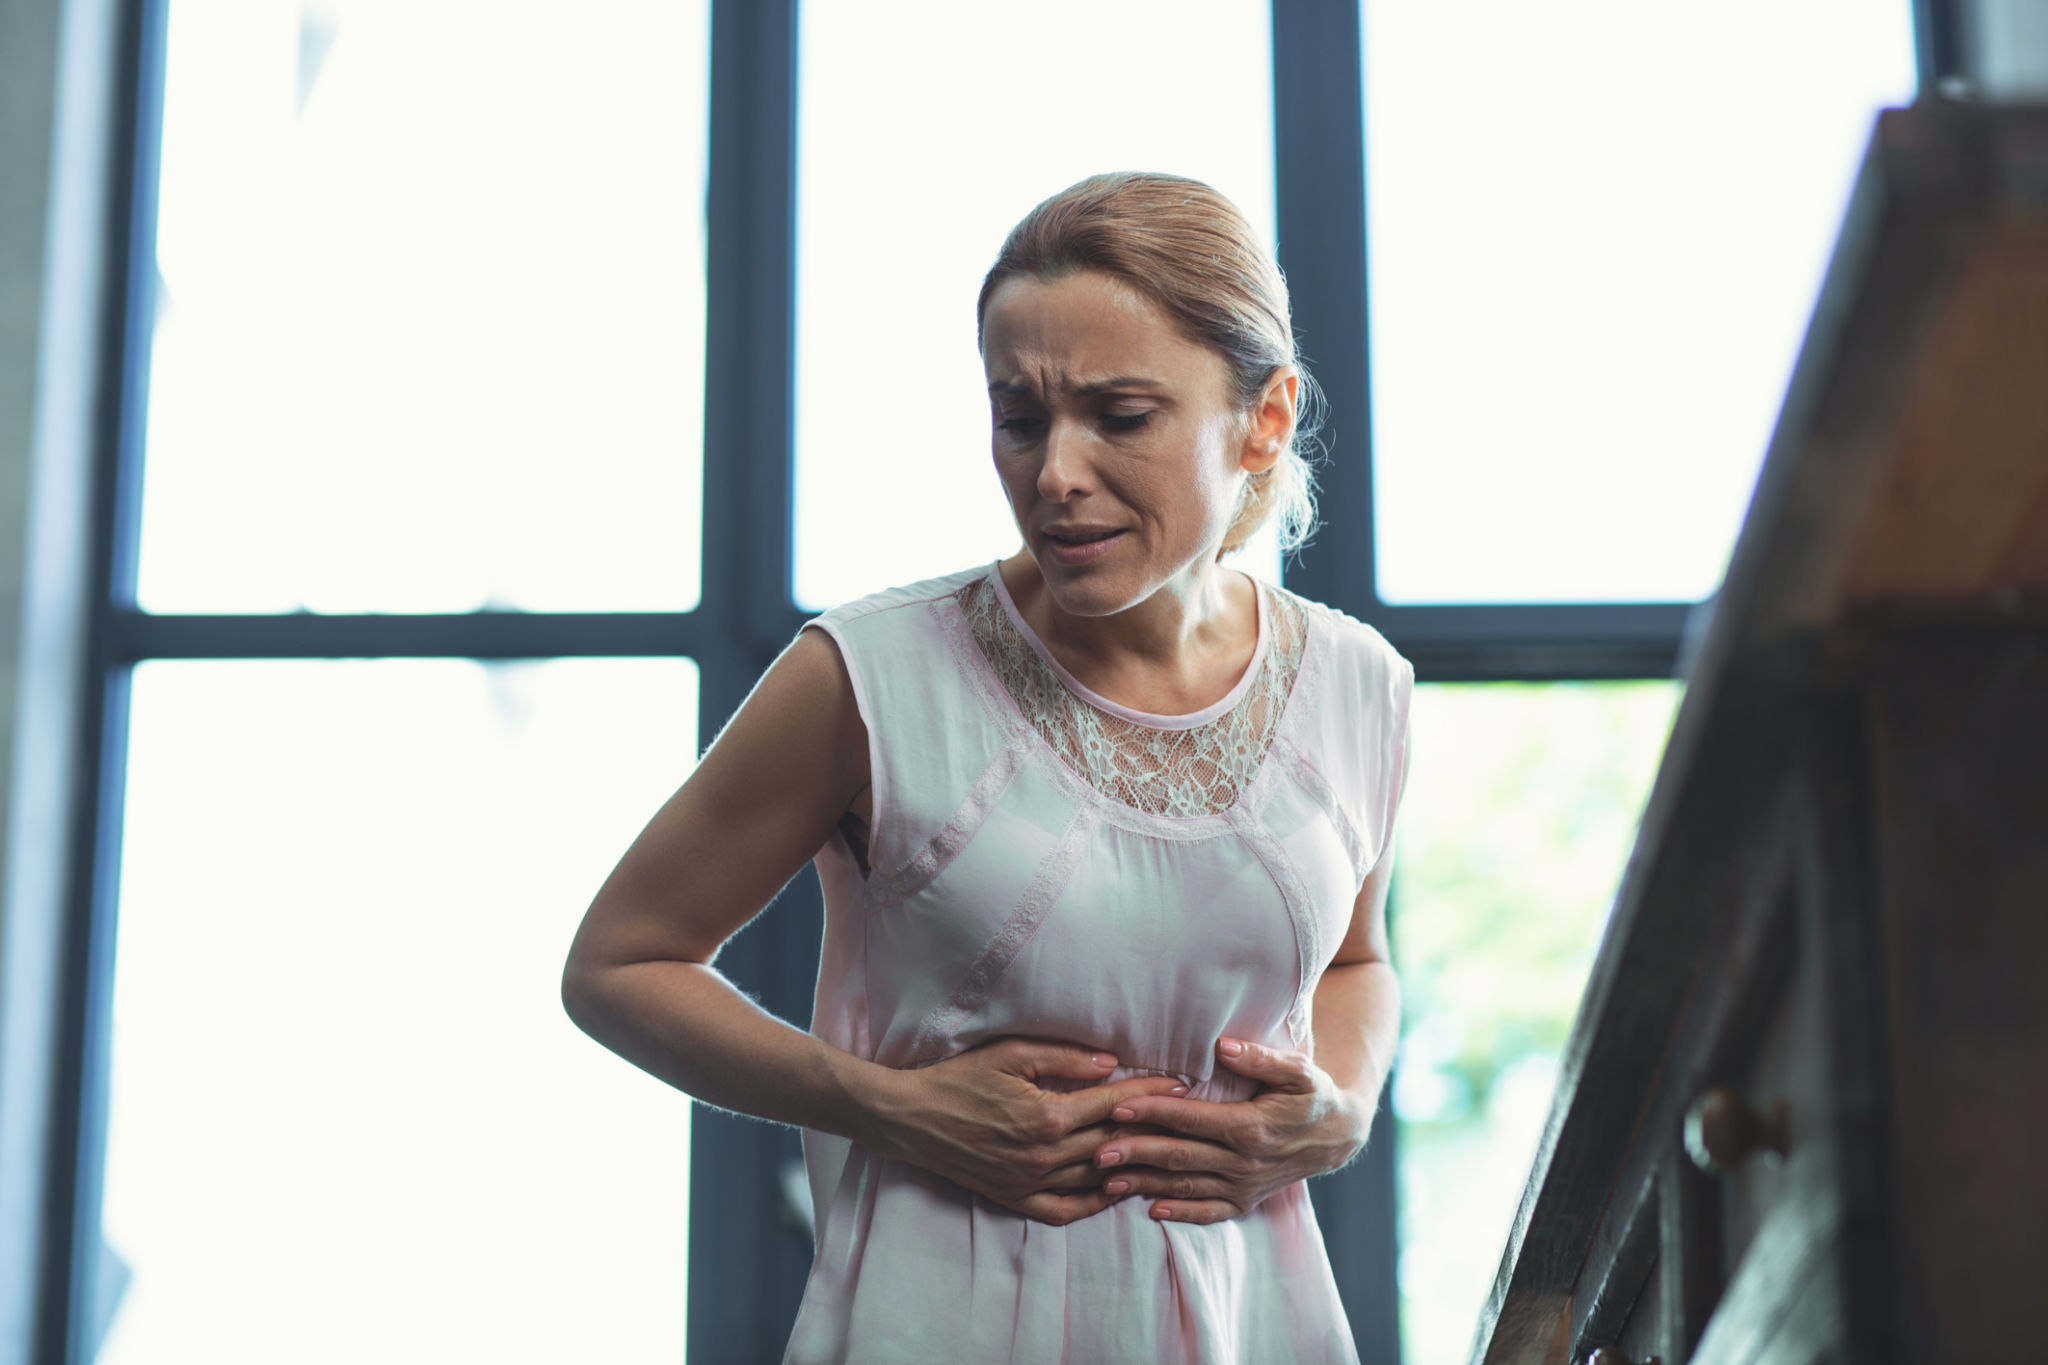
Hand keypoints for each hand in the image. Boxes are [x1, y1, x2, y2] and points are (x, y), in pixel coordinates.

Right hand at [866, 1037, 1187, 1225]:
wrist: (911, 1118)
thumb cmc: (958, 1077)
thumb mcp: (1010, 1054)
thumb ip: (1063, 1057)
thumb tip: (1111, 1062)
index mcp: (1047, 1116)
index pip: (1113, 1105)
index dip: (1150, 1093)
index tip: (1180, 1084)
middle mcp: (1044, 1156)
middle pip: (1114, 1143)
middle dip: (1153, 1127)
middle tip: (1186, 1117)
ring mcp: (1030, 1183)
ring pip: (1096, 1180)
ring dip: (1132, 1166)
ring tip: (1162, 1154)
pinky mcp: (1016, 1199)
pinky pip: (1066, 1210)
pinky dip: (1095, 1203)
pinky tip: (1114, 1190)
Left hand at [1088, 1036, 1371, 1225]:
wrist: (1338, 1136)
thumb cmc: (1313, 1094)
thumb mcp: (1298, 1070)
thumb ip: (1260, 1058)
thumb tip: (1222, 1046)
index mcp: (1251, 1128)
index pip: (1191, 1119)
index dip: (1152, 1112)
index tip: (1117, 1106)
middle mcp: (1244, 1163)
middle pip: (1180, 1156)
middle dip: (1135, 1153)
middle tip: (1095, 1151)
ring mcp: (1244, 1186)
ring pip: (1186, 1186)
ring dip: (1145, 1184)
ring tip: (1106, 1182)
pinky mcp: (1246, 1201)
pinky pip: (1210, 1212)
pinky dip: (1181, 1212)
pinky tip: (1151, 1210)